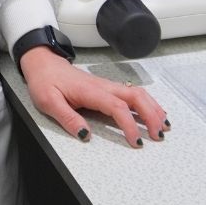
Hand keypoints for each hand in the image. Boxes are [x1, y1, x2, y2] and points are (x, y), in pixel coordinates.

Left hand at [19, 47, 168, 147]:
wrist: (42, 63)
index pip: (117, 107)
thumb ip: (67, 118)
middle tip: (158, 135)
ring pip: (137, 93)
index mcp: (90, 91)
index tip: (136, 141)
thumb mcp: (48, 102)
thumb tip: (85, 135)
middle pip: (136, 96)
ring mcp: (106, 86)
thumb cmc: (45, 81)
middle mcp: (103, 87)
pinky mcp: (106, 88)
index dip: (129, 125)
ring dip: (153, 108)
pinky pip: (132, 93)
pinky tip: (154, 112)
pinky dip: (147, 103)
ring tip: (163, 126)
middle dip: (151, 115)